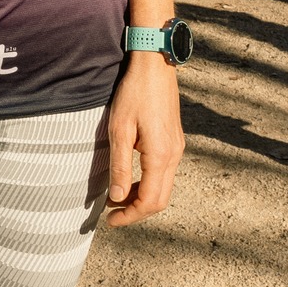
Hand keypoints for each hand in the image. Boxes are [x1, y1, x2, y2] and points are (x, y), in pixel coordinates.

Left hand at [105, 54, 182, 226]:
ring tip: (117, 198)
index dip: (130, 216)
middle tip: (112, 214)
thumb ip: (119, 166)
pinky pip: (165, 173)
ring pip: (164, 187)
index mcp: (161, 156)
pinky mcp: (175, 141)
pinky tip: (131, 179)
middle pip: (160, 200)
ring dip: (142, 198)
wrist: (154, 65)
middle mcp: (174, 155)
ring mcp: (177, 148)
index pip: (150, 201)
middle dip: (137, 211)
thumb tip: (117, 198)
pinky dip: (148, 184)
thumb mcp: (119, 130)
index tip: (110, 221)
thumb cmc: (133, 94)